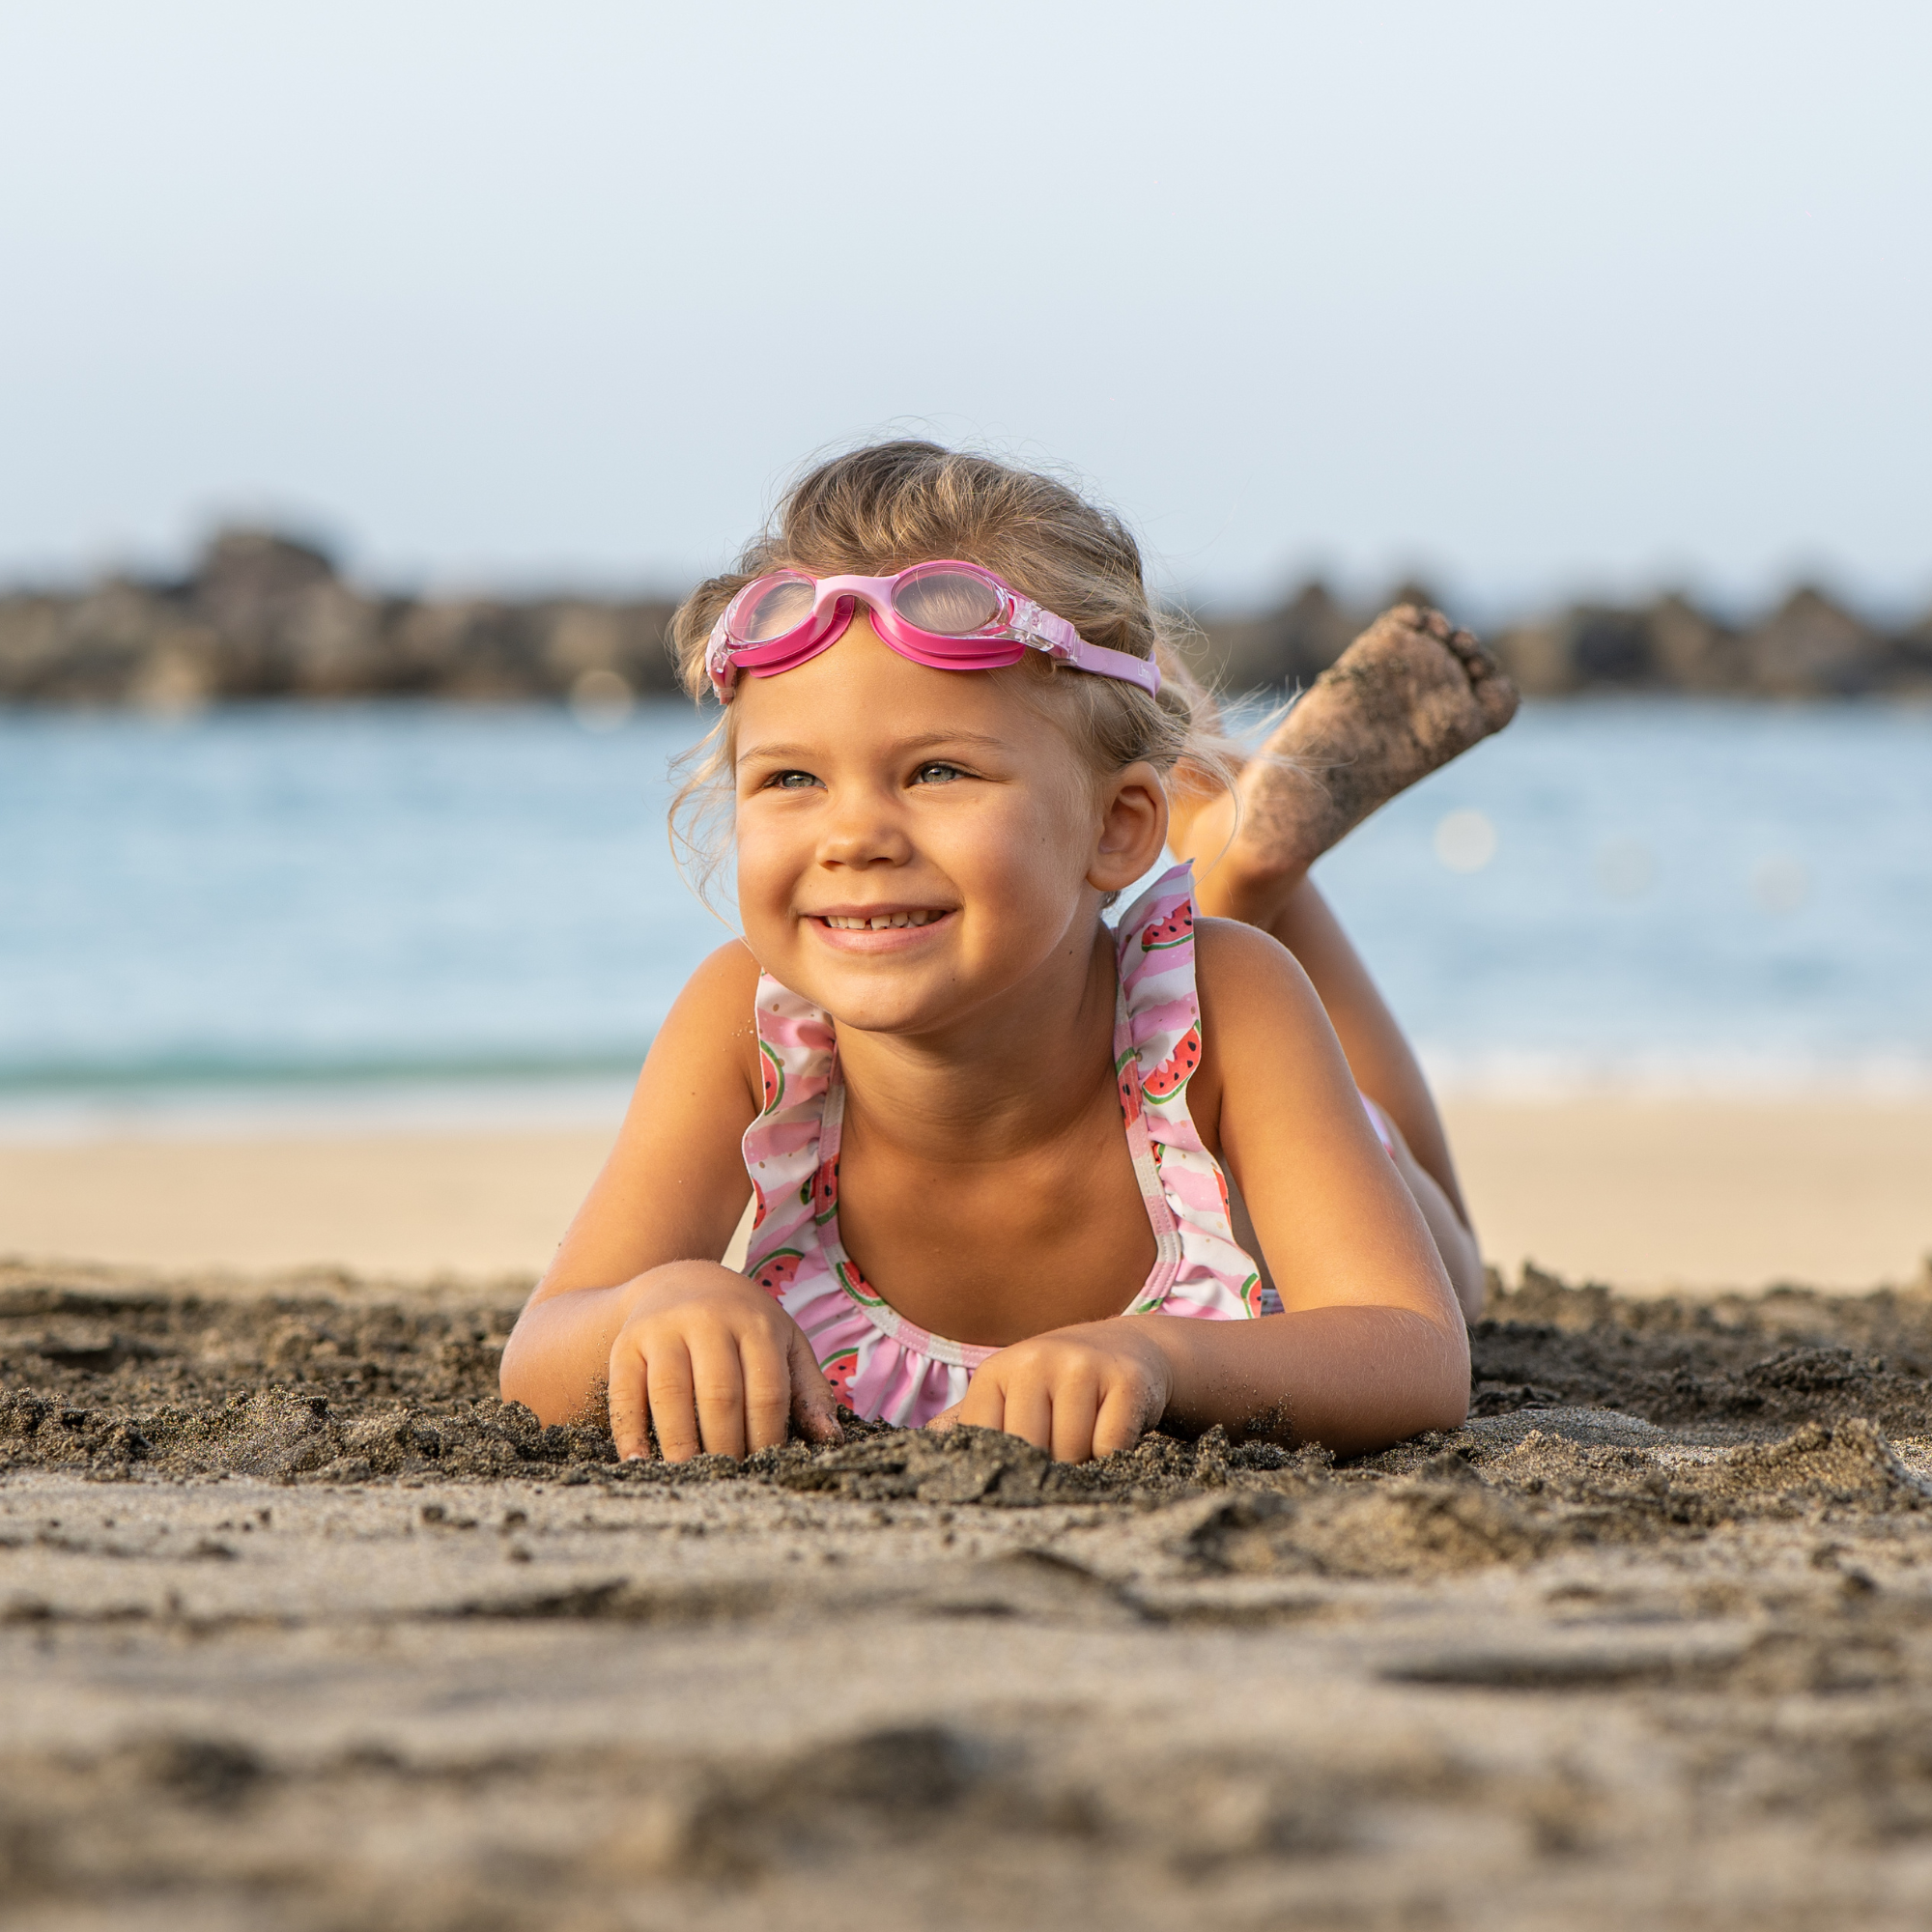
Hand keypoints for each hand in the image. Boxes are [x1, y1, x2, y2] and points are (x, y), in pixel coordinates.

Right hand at [606, 1261, 841, 1461]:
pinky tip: (640, 1462)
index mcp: (756, 1323)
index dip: (767, 1437)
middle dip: (726, 1447)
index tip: (765, 1469)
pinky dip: (630, 1431)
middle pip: (719, 1395)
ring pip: (671, 1395)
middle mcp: (708, 1320)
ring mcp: (663, 1330)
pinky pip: (626, 1393)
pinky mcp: (626, 1344)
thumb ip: (808, 1389)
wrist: (680, 1282)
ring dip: (680, 1444)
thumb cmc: (743, 1325)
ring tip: (690, 1478)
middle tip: (729, 1481)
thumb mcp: (784, 1342)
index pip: (766, 1391)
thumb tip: (829, 1440)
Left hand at [929, 1320, 1172, 1461]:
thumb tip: (924, 1448)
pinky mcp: (1125, 1379)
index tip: (1022, 1462)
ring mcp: (1081, 1365)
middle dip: (1047, 1466)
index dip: (1008, 1464)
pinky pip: (1110, 1446)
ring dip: (1082, 1461)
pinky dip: (1114, 1453)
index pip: (987, 1442)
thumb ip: (971, 1422)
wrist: (1125, 1348)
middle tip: (1061, 1450)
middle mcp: (1034, 1359)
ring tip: (1087, 1436)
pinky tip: (1113, 1430)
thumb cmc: (1055, 1385)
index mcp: (995, 1370)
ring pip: (1072, 1451)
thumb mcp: (1009, 1393)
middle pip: (1030, 1450)